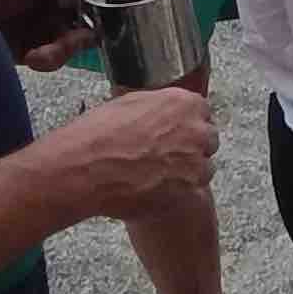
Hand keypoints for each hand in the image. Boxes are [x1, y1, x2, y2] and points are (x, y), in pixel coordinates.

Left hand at [0, 0, 95, 71]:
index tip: (99, 13)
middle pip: (86, 17)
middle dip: (79, 33)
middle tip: (66, 41)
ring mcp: (42, 25)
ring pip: (74, 40)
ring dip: (61, 50)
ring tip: (37, 56)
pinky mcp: (30, 49)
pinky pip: (54, 57)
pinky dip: (47, 60)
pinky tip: (30, 58)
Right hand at [45, 85, 214, 222]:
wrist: (85, 168)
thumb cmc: (99, 135)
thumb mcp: (129, 103)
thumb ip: (156, 106)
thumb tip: (159, 111)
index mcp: (184, 102)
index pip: (202, 111)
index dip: (187, 124)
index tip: (176, 132)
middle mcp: (196, 129)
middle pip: (207, 139)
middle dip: (191, 147)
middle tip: (166, 155)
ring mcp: (196, 160)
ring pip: (203, 166)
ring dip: (187, 171)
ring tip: (157, 174)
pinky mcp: (190, 188)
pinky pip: (193, 190)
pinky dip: (179, 191)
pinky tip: (156, 188)